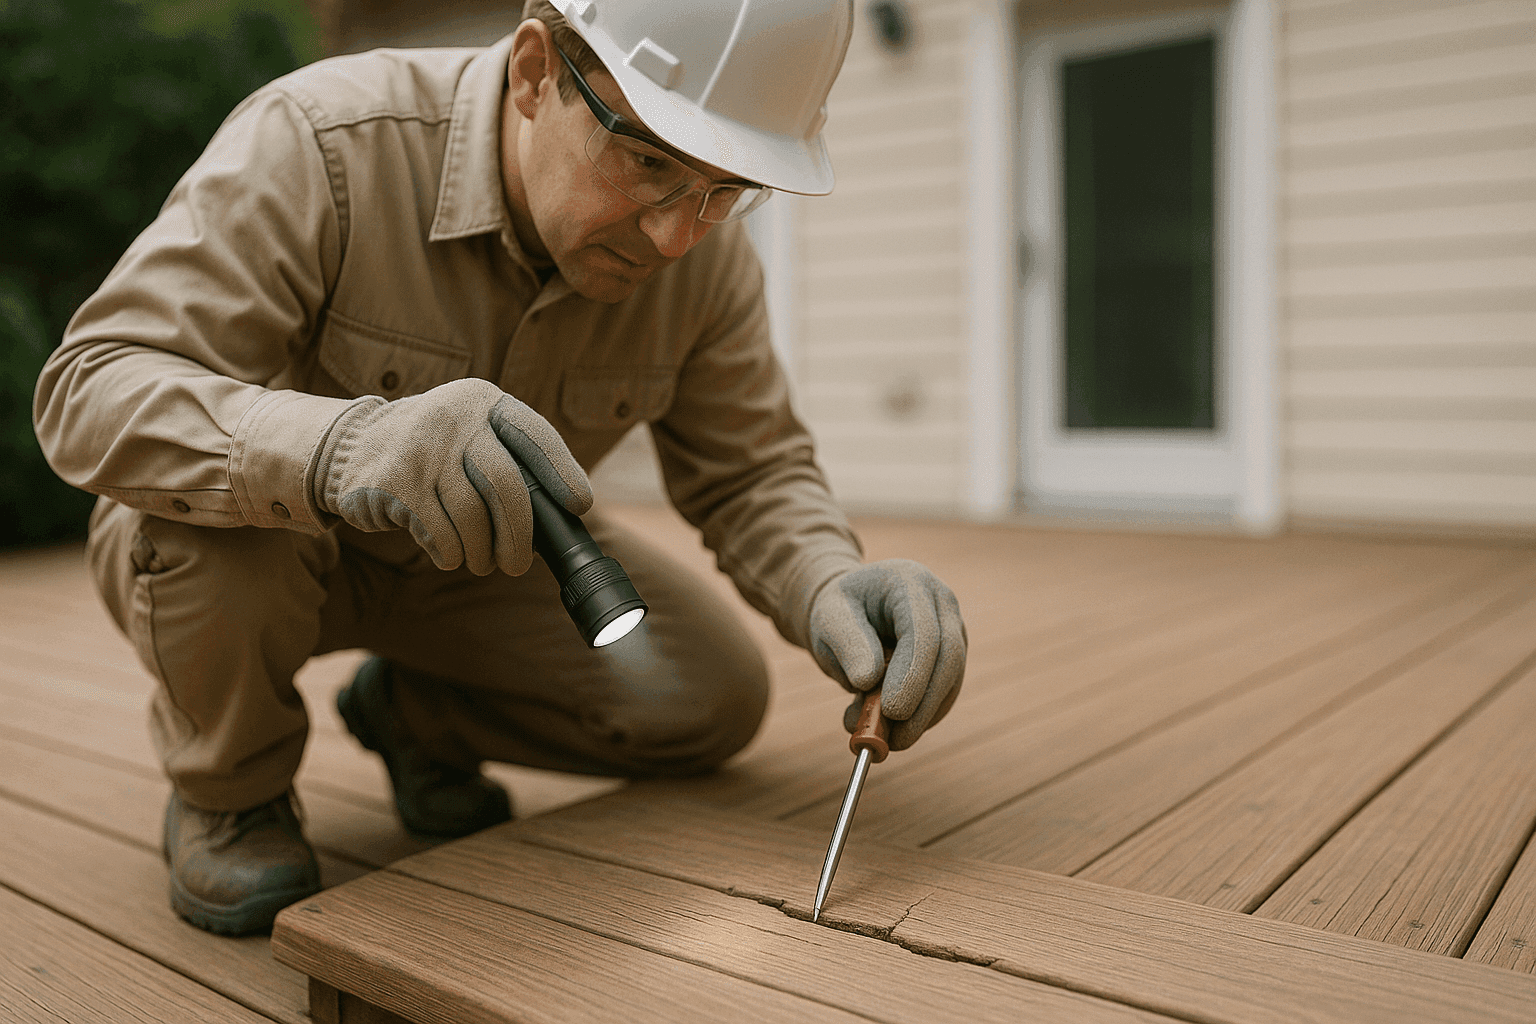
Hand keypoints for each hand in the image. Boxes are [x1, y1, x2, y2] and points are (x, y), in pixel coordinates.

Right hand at [311, 378, 590, 574]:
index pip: (535, 436)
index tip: (579, 505)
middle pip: (506, 484)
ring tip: (480, 561)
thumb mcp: (470, 435)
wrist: (347, 447)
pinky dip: (450, 552)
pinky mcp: (393, 482)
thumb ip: (509, 459)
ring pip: (472, 516)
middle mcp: (454, 418)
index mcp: (482, 402)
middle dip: (519, 535)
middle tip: (518, 564)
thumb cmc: (432, 452)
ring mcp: (421, 448)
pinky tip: (448, 552)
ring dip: (482, 552)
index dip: (562, 472)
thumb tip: (562, 515)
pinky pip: (439, 533)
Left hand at [808, 559, 965, 749]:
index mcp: (910, 582)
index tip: (892, 712)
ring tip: (878, 738)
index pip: (924, 632)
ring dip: (921, 718)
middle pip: (948, 657)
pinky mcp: (952, 657)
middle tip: (894, 740)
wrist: (848, 612)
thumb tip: (868, 681)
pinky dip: (921, 718)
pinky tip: (890, 731)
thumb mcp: (829, 619)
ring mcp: (953, 629)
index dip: (913, 674)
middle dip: (924, 704)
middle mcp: (941, 603)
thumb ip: (848, 645)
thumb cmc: (838, 612)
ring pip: (951, 681)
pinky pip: (945, 693)